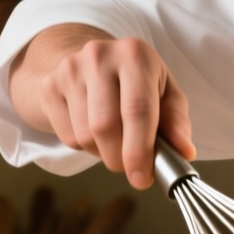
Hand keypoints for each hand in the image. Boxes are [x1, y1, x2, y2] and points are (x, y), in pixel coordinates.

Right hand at [10, 24, 195, 188]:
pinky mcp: (50, 85)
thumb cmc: (137, 83)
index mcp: (135, 55)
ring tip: (115, 141)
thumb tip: (184, 151)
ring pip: (85, 136)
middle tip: (132, 168)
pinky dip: (85, 147)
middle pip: (106, 126)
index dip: (139, 149)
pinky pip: (67, 137)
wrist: (94, 62)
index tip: (142, 178)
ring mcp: (70, 69)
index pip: (136, 109)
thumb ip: (176, 123)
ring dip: (103, 153)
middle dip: (120, 158)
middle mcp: (99, 56)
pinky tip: (94, 130)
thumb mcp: (165, 94)